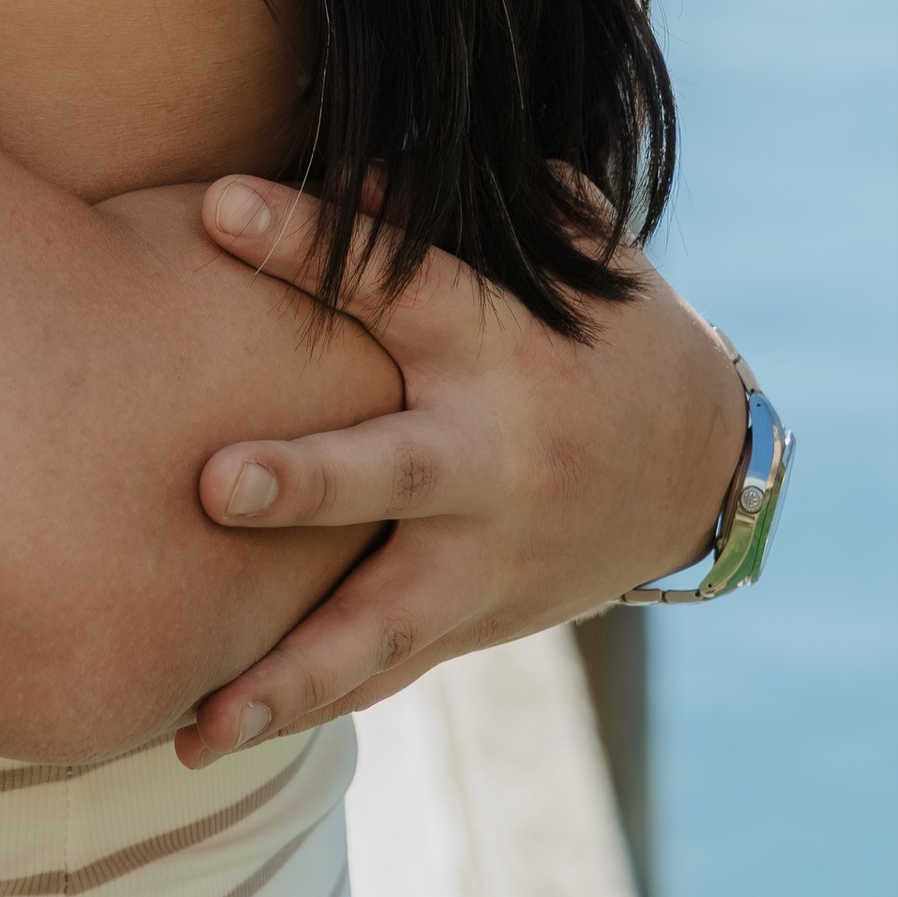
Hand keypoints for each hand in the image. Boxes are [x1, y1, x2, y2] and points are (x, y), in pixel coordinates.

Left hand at [171, 172, 748, 765]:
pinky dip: (310, 701)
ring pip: (382, 621)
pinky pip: (388, 669)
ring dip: (289, 669)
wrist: (699, 466)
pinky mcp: (479, 619)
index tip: (221, 207)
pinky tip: (206, 733)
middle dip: (304, 481)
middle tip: (211, 484)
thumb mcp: (556, 252)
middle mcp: (492, 457)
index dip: (310, 242)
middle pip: (390, 471)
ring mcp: (487, 555)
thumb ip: (456, 203)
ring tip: (199, 717)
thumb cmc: (596, 324)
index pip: (400, 283)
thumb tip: (355, 163)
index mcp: (501, 343)